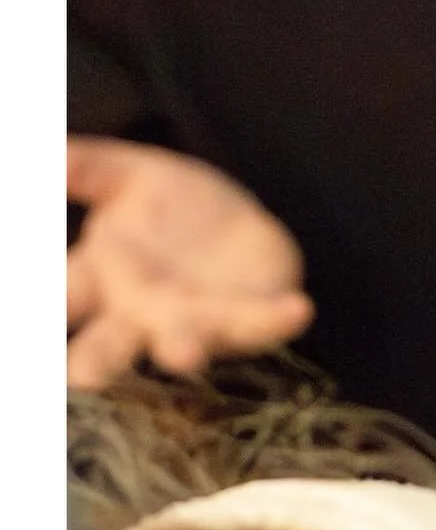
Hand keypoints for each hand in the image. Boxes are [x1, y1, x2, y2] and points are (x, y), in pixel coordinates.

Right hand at [67, 137, 313, 388]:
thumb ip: (90, 166)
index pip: (66, 292)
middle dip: (97, 359)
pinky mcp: (247, 319)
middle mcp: (139, 309)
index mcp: (102, 274)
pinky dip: (276, 320)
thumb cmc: (170, 208)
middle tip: (82, 375)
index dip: (50, 301)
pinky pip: (261, 323)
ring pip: (182, 340)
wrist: (236, 224)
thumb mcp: (131, 175)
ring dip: (182, 347)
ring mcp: (194, 319)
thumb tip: (51, 154)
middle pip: (110, 342)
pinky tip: (298, 309)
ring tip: (182, 355)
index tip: (42, 307)